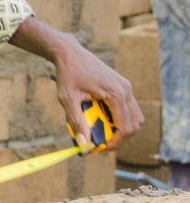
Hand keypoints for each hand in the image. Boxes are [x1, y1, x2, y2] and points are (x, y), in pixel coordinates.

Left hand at [9, 17, 142, 150]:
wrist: (69, 53)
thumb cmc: (67, 74)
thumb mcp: (67, 99)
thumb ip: (76, 122)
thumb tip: (84, 145)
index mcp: (116, 94)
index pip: (126, 128)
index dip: (115, 143)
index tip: (100, 149)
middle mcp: (126, 90)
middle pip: (134, 125)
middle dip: (119, 138)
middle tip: (100, 144)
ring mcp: (126, 87)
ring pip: (134, 117)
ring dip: (120, 128)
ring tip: (99, 132)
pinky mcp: (122, 86)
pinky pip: (127, 108)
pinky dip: (118, 118)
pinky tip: (99, 119)